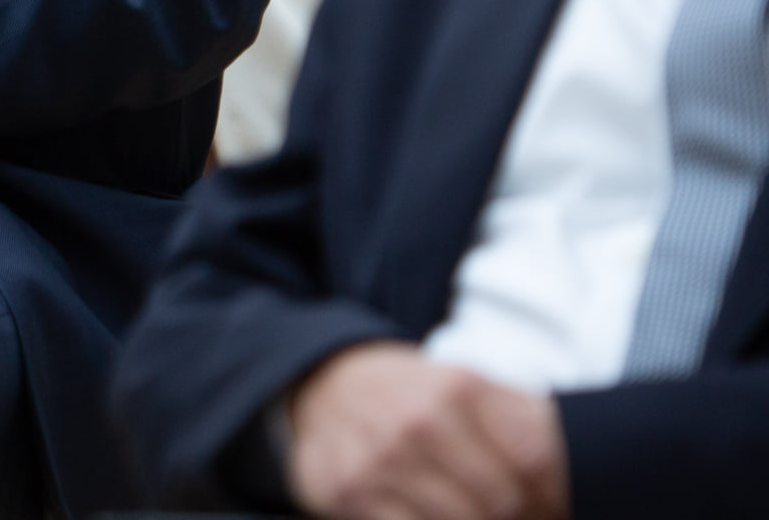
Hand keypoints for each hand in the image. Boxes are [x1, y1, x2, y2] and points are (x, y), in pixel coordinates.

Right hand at [287, 342, 568, 519]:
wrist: (320, 385)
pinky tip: (429, 512)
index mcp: (459, 388)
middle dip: (517, 515)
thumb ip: (523, 421)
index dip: (554, 491)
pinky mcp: (350, 493)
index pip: (538, 459)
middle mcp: (419, 421)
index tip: (550, 501)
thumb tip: (573, 472)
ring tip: (467, 509)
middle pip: (504, 501)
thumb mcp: (465, 386)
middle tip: (512, 513)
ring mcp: (382, 460)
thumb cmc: (409, 394)